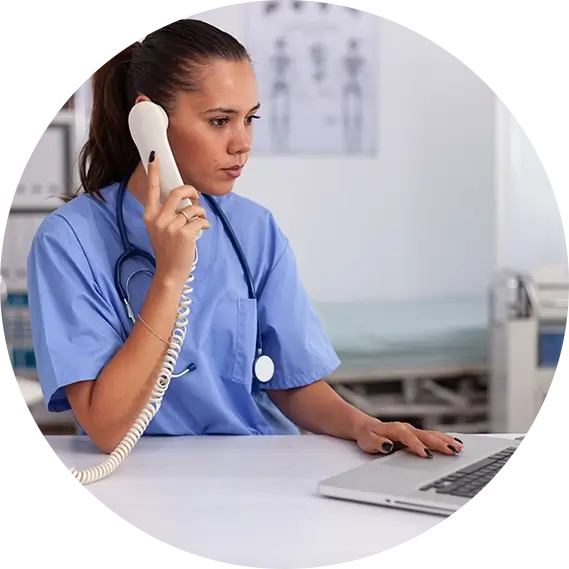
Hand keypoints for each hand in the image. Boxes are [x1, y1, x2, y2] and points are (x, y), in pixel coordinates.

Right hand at [143, 152, 210, 283]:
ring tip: (199, 221)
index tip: (154, 157)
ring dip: (201, 212)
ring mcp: (171, 227)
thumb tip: (184, 199)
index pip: (151, 190)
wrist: (169, 271)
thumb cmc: (167, 250)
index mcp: (150, 216)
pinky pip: (201, 220)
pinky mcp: (185, 234)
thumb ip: (166, 213)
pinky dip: (205, 224)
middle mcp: (158, 219)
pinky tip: (203, 230)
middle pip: (177, 192)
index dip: (153, 172)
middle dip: (191, 191)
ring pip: (193, 208)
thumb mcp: (159, 229)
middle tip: (196, 197)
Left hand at [355, 419, 463, 457]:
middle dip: (440, 444)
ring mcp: (413, 431)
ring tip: (459, 448)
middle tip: (453, 452)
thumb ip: (377, 444)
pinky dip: (444, 439)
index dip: (418, 446)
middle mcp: (406, 428)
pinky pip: (432, 436)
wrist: (367, 429)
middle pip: (426, 436)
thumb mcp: (368, 441)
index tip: (427, 455)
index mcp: (396, 429)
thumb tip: (388, 445)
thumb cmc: (368, 436)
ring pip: (432, 435)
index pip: (409, 438)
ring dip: (446, 441)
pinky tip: (455, 443)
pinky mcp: (416, 435)